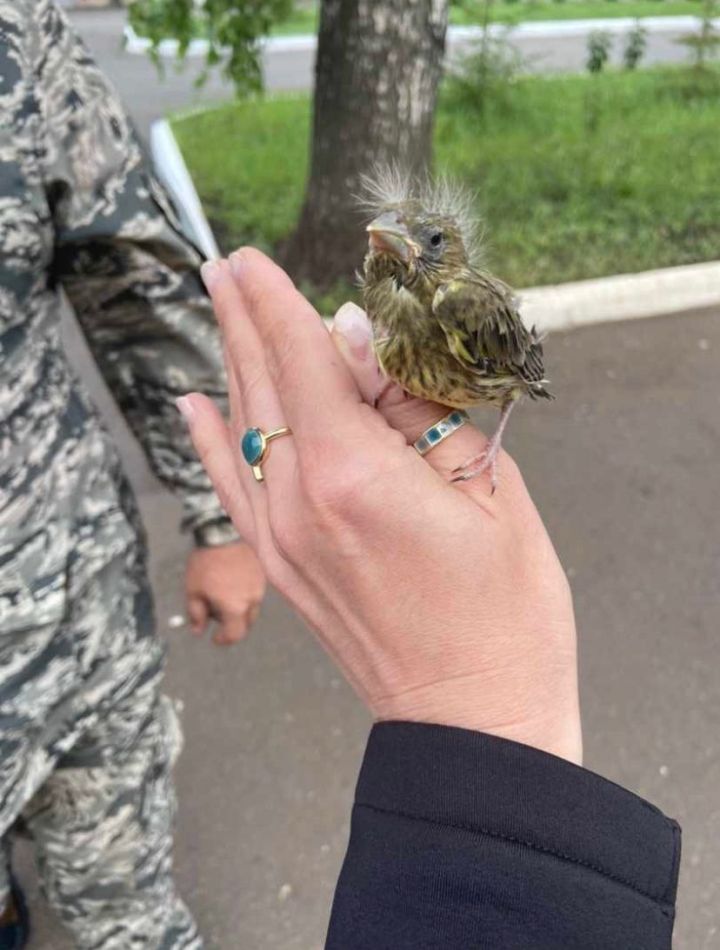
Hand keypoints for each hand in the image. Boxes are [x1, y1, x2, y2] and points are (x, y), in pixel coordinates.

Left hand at [177, 250, 581, 763]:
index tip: (250, 258)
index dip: (274, 302)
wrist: (472, 716)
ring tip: (219, 310)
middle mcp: (300, 502)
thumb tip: (358, 340)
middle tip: (223, 265)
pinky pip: (231, 488)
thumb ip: (415, 408)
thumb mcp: (486, 487)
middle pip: (262, 385)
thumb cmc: (505, 607)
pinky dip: (210, 440)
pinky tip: (193, 404)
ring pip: (244, 428)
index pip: (303, 360)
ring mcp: (280, 540)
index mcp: (356, 474)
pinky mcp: (280, 568)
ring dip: (231, 363)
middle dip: (242, 318)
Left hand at [185, 541, 265, 645]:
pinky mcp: (261, 575)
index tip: (215, 637)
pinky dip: (244, 594)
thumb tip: (198, 630)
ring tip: (222, 593)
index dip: (223, 639)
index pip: (234, 635)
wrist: (223, 533)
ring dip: (239, 609)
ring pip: (251, 608)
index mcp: (235, 608)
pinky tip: (231, 582)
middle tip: (215, 614)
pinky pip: (254, 593)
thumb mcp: (194, 590)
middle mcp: (252, 600)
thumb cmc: (207, 561)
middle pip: (245, 624)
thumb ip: (196, 614)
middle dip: (231, 624)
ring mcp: (259, 587)